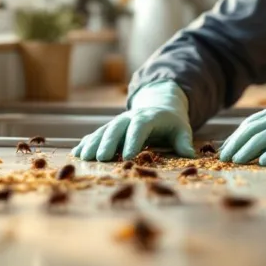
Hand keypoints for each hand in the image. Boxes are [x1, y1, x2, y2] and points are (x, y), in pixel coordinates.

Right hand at [71, 81, 195, 161]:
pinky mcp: (109, 129)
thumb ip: (183, 141)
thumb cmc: (171, 123)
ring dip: (92, 144)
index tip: (128, 156)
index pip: (139, 128)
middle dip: (108, 143)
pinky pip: (95, 135)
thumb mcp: (181, 129)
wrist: (159, 106)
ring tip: (83, 157)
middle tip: (101, 158)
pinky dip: (86, 143)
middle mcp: (129, 118)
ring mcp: (117, 123)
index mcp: (147, 117)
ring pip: (102, 131)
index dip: (133, 141)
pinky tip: (76, 154)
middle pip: (116, 128)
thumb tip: (190, 154)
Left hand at [218, 94, 265, 165]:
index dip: (237, 135)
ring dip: (247, 151)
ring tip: (236, 162)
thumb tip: (256, 143)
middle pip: (254, 128)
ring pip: (264, 138)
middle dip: (236, 143)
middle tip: (224, 157)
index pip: (253, 121)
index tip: (227, 147)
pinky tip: (261, 163)